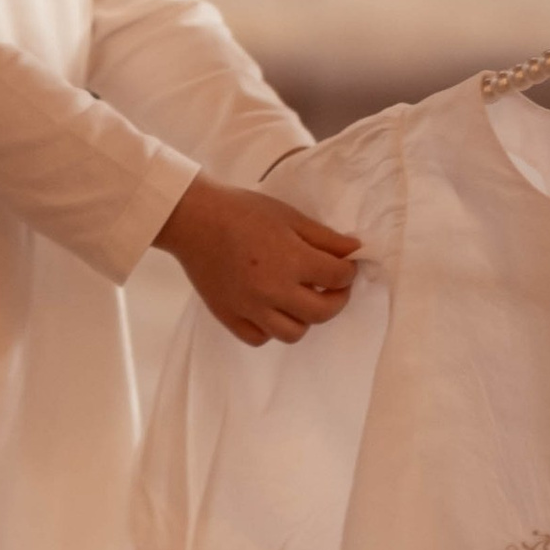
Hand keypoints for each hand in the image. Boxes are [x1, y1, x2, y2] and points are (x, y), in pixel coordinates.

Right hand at [156, 175, 360, 347]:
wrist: (195, 220)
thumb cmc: (243, 211)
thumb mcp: (289, 217)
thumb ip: (325, 238)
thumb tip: (354, 250)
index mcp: (292, 261)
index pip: (338, 277)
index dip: (349, 271)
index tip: (346, 265)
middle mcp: (274, 291)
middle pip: (322, 313)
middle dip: (337, 299)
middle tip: (333, 286)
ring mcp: (251, 309)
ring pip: (293, 333)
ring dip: (305, 318)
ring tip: (301, 299)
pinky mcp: (229, 317)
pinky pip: (259, 338)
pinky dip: (271, 329)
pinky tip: (272, 310)